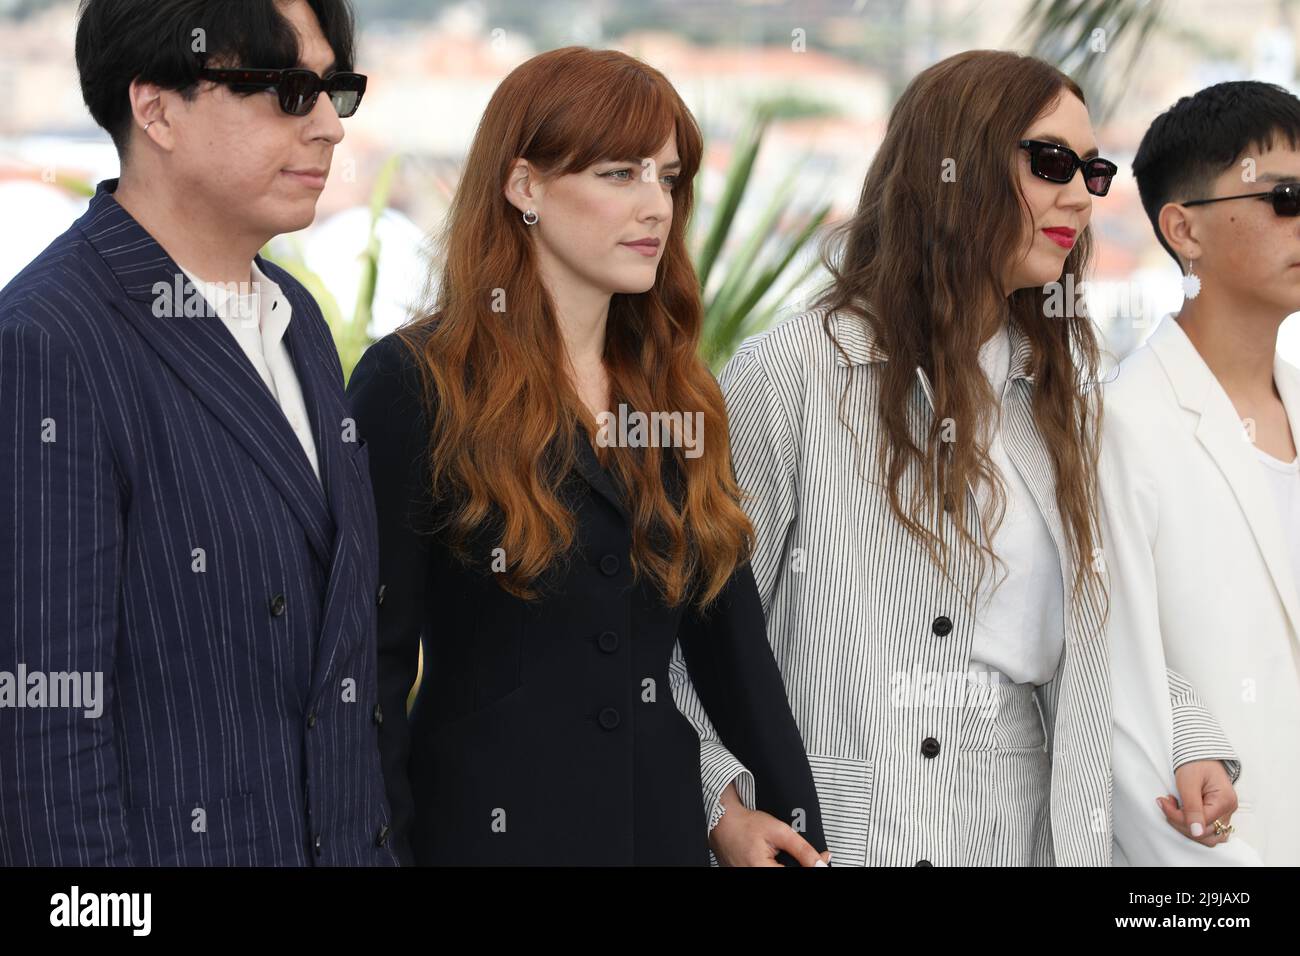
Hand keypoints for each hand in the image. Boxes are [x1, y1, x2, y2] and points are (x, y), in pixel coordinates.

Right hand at [708, 783, 831, 866]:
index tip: (822, 858)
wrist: (723, 822)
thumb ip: (802, 850)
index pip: (797, 874)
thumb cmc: (746, 824)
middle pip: (787, 874)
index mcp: (761, 870)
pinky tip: (775, 859)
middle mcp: (754, 877)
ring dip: (787, 865)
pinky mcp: (745, 876)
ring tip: (781, 854)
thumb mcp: (780, 831)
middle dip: (797, 865)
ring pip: (779, 873)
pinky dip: (775, 866)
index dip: (811, 867)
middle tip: (801, 855)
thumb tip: (821, 863)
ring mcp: (747, 877)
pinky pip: (768, 873)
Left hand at [1156, 759, 1237, 846]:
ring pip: (1207, 835)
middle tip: (1167, 804)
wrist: (1199, 752)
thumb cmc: (1195, 762)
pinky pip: (1206, 828)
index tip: (1164, 802)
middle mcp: (1229, 810)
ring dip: (1186, 826)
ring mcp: (1225, 813)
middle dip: (1180, 822)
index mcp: (1225, 801)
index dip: (1178, 817)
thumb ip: (1192, 808)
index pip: (1201, 824)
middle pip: (1205, 834)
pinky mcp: (1218, 813)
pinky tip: (1181, 810)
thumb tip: (1196, 833)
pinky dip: (1191, 824)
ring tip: (1174, 807)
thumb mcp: (1188, 783)